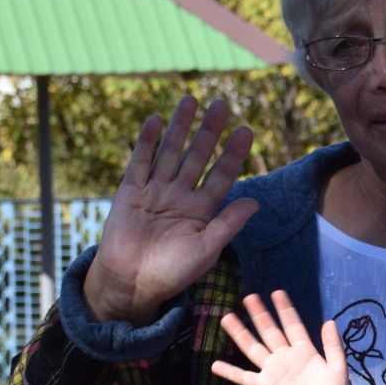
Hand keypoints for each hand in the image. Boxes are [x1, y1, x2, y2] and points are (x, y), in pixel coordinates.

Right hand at [82, 96, 257, 324]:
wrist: (131, 284)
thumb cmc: (172, 273)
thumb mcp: (206, 250)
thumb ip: (228, 224)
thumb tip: (255, 202)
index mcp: (202, 211)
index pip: (221, 176)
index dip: (233, 154)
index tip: (245, 130)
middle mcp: (180, 196)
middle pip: (197, 157)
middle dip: (209, 131)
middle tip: (221, 104)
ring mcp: (155, 192)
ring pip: (170, 153)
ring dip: (180, 127)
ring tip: (191, 100)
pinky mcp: (130, 192)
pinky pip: (140, 163)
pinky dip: (146, 142)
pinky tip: (156, 121)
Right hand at [212, 290, 346, 384]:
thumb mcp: (338, 369)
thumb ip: (332, 346)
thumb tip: (329, 321)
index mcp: (304, 351)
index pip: (292, 325)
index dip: (285, 310)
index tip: (277, 293)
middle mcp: (286, 357)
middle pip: (270, 331)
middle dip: (260, 315)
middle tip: (249, 297)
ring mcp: (274, 371)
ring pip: (254, 348)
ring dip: (241, 334)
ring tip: (228, 318)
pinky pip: (245, 378)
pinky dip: (231, 372)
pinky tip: (216, 365)